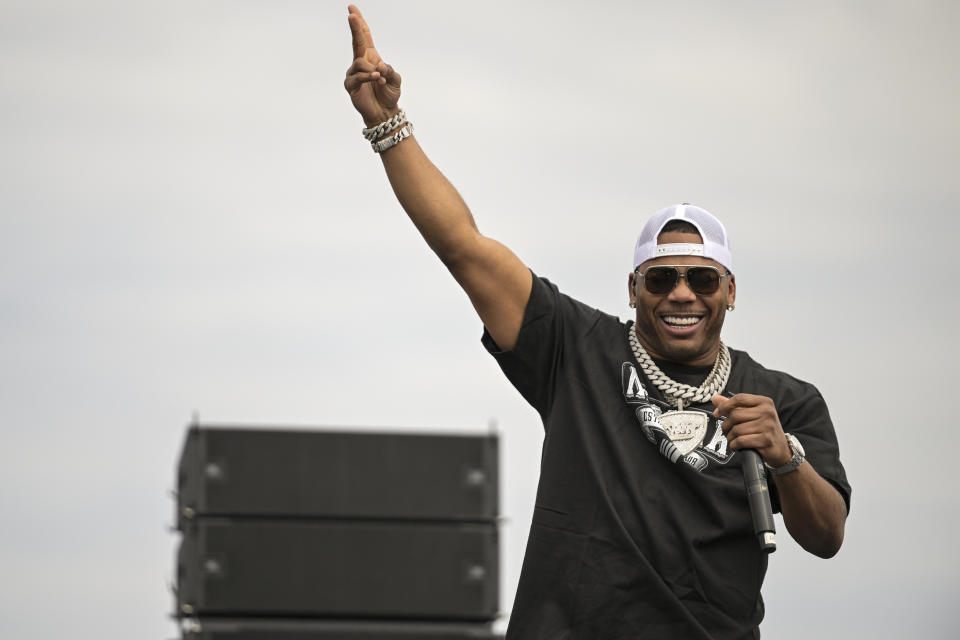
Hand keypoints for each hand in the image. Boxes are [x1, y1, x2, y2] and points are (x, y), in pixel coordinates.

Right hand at [344, 5, 401, 126]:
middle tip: (351, 15)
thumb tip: (379, 65)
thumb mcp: (396, 80)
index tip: (352, 9)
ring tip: (380, 79)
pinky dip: (369, 77)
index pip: (364, 36)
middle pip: (356, 41)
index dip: (359, 23)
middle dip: (355, 28)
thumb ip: (390, 70)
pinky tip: (377, 79)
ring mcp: (354, 73)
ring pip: (359, 62)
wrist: (384, 112)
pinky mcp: (351, 85)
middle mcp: (360, 62)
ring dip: (372, 70)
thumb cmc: (389, 95)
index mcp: (371, 57)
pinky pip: (358, 76)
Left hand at [711, 394, 792, 466]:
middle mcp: (768, 412)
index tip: (717, 413)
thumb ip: (734, 406)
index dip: (724, 406)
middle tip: (727, 431)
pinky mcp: (766, 440)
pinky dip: (735, 445)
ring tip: (733, 439)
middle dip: (726, 425)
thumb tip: (716, 399)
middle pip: (735, 415)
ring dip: (730, 437)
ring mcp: (768, 426)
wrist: (781, 448)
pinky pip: (741, 441)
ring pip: (736, 429)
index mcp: (764, 402)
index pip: (739, 398)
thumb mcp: (752, 414)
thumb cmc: (764, 429)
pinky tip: (737, 446)